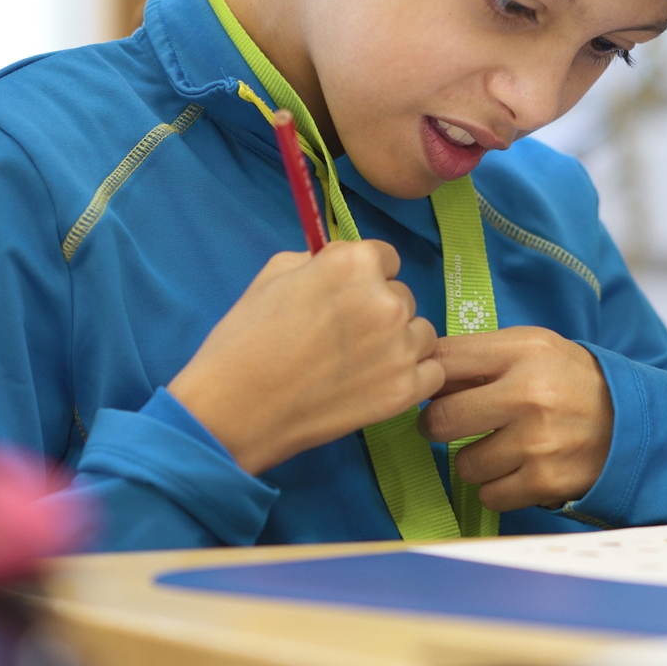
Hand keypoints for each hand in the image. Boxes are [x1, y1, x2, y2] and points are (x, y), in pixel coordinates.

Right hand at [170, 242, 443, 476]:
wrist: (235, 408)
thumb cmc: (245, 338)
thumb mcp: (275, 274)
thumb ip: (321, 261)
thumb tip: (343, 264)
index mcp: (355, 263)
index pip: (386, 258)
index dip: (365, 278)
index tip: (345, 299)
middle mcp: (387, 300)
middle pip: (403, 296)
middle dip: (380, 312)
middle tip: (343, 338)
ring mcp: (401, 348)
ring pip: (421, 334)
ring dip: (399, 344)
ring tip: (359, 364)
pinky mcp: (406, 390)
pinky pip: (431, 373)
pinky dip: (411, 378)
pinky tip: (378, 384)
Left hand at [418, 328, 613, 511]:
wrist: (632, 422)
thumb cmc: (570, 382)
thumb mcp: (533, 349)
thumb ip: (481, 356)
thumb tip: (423, 379)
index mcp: (524, 351)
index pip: (444, 362)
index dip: (429, 379)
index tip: (434, 390)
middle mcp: (529, 395)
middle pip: (441, 419)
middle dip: (438, 426)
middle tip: (450, 425)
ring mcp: (537, 442)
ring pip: (464, 464)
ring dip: (474, 461)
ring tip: (499, 448)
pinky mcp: (545, 481)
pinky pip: (489, 495)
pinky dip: (497, 487)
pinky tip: (516, 470)